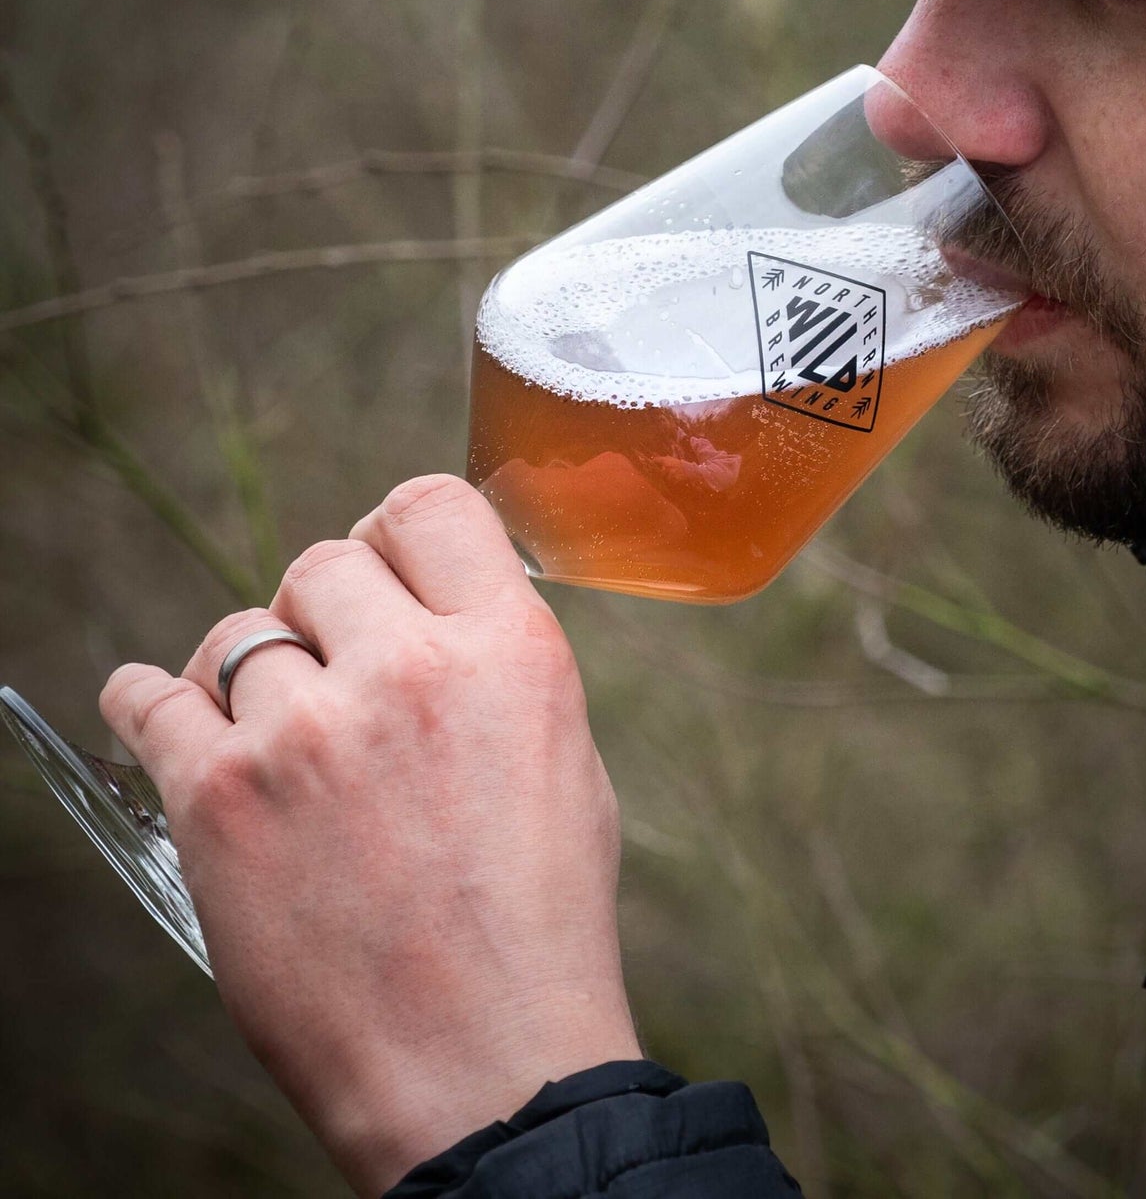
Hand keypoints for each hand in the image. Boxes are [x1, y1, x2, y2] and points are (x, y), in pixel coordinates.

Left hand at [101, 474, 640, 1195]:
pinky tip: (161, 716)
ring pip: (239, 631)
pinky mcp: (218, 799)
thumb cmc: (536, 925)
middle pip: (325, 563)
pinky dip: (149, 703)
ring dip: (250, 672)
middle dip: (326, 616)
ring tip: (272, 738)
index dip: (398, 534)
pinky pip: (149, 697)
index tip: (384, 570)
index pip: (429, 506)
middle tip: (335, 681)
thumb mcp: (563, 760)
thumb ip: (493, 664)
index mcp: (508, 652)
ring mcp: (306, 732)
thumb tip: (427, 615)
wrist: (483, 1071)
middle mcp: (409, 671)